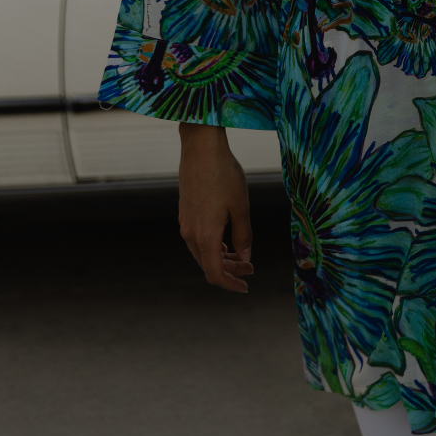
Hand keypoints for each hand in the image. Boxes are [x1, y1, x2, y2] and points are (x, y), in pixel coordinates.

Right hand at [178, 123, 252, 292]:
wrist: (201, 149)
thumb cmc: (224, 175)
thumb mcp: (241, 207)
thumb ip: (243, 236)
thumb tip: (244, 258)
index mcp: (205, 236)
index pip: (214, 273)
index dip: (230, 284)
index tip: (246, 286)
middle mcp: (190, 233)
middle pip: (208, 265)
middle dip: (230, 271)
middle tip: (250, 268)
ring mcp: (185, 223)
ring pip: (202, 252)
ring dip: (221, 258)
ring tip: (241, 255)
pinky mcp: (185, 213)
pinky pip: (197, 239)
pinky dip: (213, 246)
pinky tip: (226, 239)